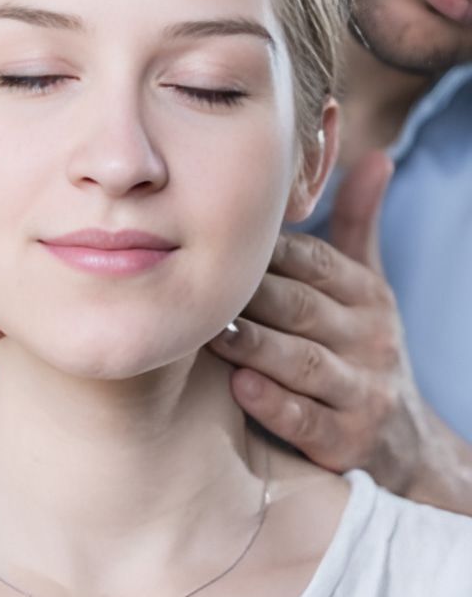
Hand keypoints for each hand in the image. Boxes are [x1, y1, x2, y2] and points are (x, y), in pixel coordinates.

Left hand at [211, 151, 430, 495]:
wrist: (405, 441)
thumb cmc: (361, 348)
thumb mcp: (369, 287)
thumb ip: (360, 225)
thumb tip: (377, 154)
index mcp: (367, 296)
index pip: (314, 261)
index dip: (263, 250)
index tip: (208, 237)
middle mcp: (370, 338)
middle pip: (300, 306)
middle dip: (247, 295)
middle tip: (190, 282)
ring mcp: (363, 389)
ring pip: (301, 361)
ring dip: (252, 345)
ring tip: (206, 333)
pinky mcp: (349, 438)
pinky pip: (308, 418)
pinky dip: (273, 403)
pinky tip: (239, 386)